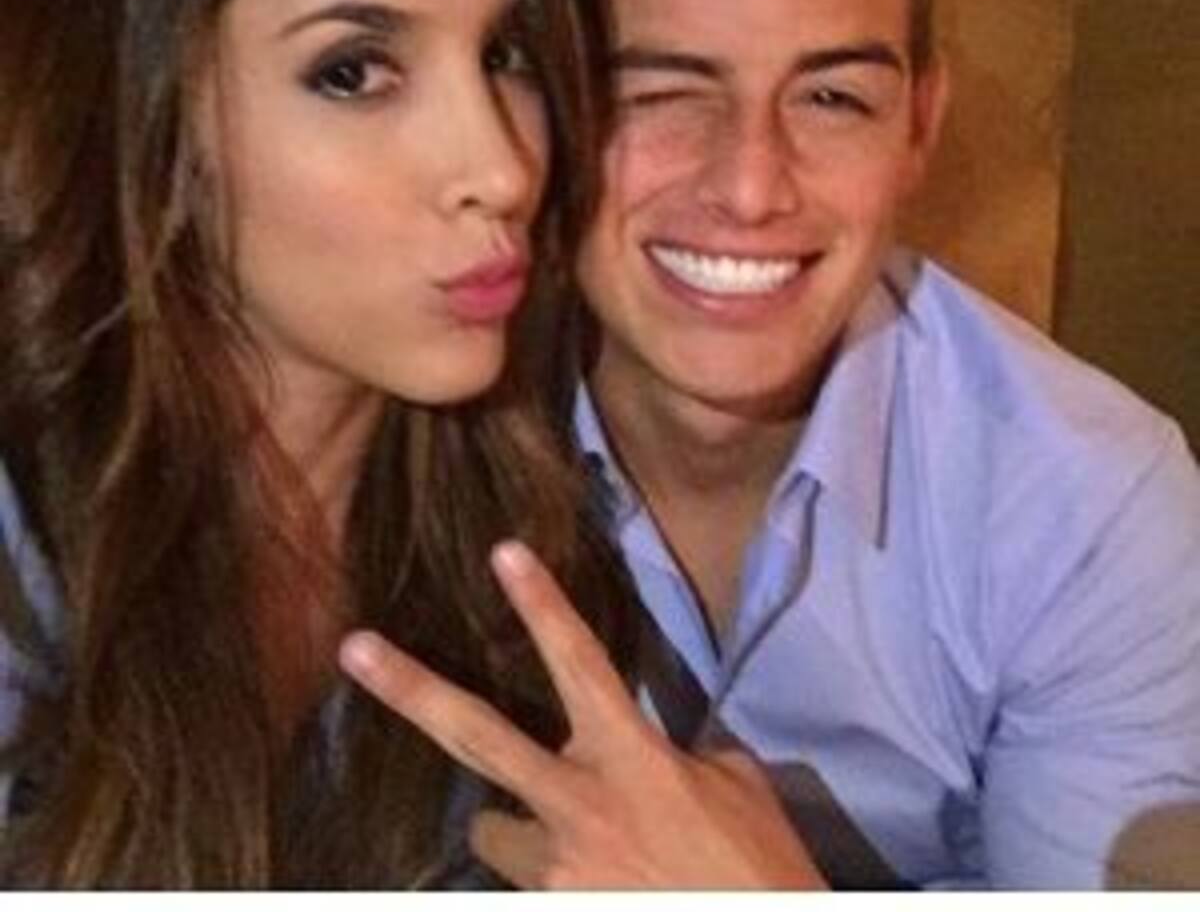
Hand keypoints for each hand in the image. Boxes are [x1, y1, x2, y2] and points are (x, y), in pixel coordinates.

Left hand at [338, 539, 826, 889]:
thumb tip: (656, 754)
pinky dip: (551, 878)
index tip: (503, 551)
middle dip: (411, 689)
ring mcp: (555, 870)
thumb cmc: (762, 870)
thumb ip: (682, 755)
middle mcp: (578, 805)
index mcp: (631, 757)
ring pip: (494, 827)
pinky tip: (601, 887)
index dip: (542, 603)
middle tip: (354, 648)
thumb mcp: (737, 786)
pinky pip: (525, 884)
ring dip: (520, 825)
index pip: (579, 662)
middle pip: (478, 735)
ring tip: (578, 846)